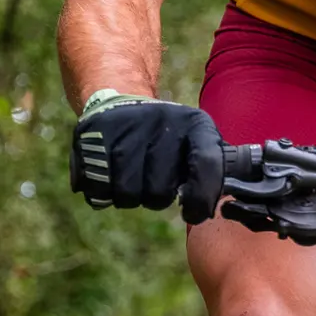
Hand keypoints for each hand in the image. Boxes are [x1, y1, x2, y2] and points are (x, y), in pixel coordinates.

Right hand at [69, 90, 224, 225]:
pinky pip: (97, 188)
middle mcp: (162, 120)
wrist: (122, 101)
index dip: (201, 199)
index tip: (192, 213)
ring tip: (133, 180)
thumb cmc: (170, 138)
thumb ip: (216, 171)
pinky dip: (102, 194)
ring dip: (130, 197)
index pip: (206, 165)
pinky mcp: (92, 134)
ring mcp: (125, 126)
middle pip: (159, 190)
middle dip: (157, 198)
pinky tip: (110, 178)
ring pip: (127, 193)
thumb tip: (223, 202)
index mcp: (196, 124)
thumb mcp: (201, 143)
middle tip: (155, 184)